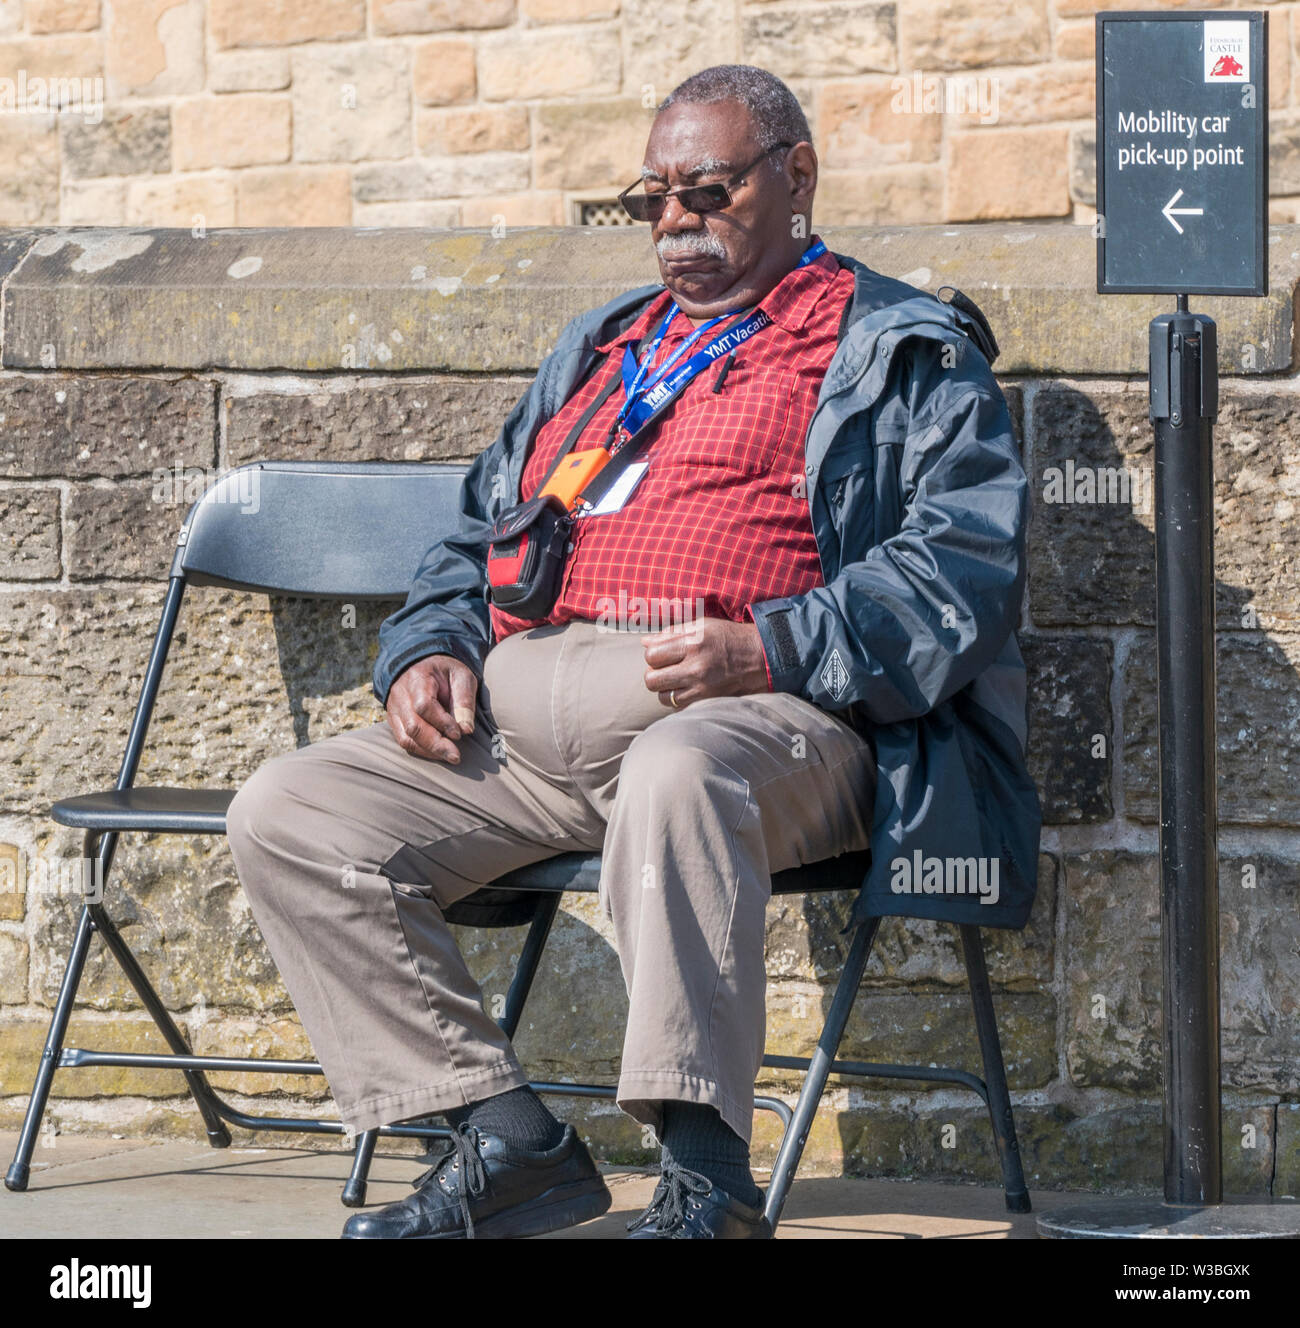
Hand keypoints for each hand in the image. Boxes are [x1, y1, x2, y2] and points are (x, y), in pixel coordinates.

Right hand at [384, 654, 477, 762]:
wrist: (418, 665)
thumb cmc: (444, 672)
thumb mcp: (460, 676)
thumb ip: (464, 700)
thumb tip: (466, 729)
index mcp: (417, 678)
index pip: (424, 705)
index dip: (442, 722)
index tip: (459, 734)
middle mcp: (400, 695)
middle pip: (414, 726)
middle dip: (436, 744)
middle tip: (456, 756)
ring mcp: (394, 709)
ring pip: (406, 737)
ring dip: (429, 751)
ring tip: (450, 756)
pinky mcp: (394, 721)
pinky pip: (403, 741)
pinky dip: (421, 750)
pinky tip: (437, 753)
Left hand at [641, 619, 769, 708]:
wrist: (760, 658)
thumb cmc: (729, 638)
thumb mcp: (703, 626)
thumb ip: (672, 634)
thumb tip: (645, 643)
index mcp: (693, 643)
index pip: (652, 655)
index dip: (653, 655)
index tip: (663, 653)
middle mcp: (696, 667)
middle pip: (652, 679)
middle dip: (654, 674)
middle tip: (665, 669)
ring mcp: (702, 688)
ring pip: (662, 697)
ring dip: (665, 689)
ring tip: (676, 680)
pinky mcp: (707, 701)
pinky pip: (678, 706)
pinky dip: (677, 699)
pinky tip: (686, 689)